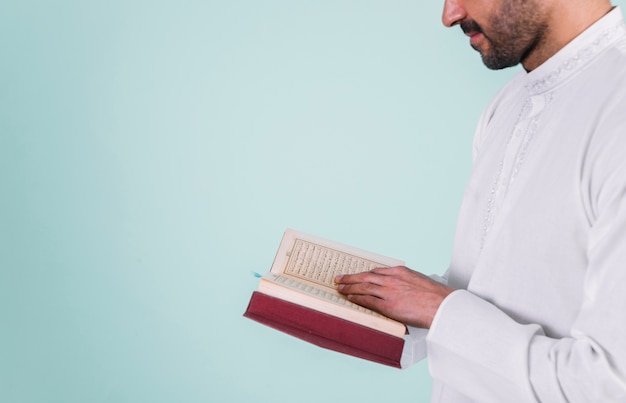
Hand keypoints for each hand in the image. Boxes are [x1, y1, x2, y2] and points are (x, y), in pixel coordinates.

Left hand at [335, 266, 453, 328]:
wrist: (443, 306)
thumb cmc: (436, 297)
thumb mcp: (420, 283)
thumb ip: (408, 284)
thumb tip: (403, 292)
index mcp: (400, 272)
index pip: (377, 272)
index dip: (365, 274)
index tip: (357, 275)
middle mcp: (392, 279)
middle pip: (366, 276)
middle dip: (351, 278)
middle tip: (339, 279)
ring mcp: (389, 292)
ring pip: (363, 287)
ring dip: (350, 288)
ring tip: (340, 289)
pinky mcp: (388, 305)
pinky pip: (368, 301)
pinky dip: (357, 299)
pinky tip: (350, 298)